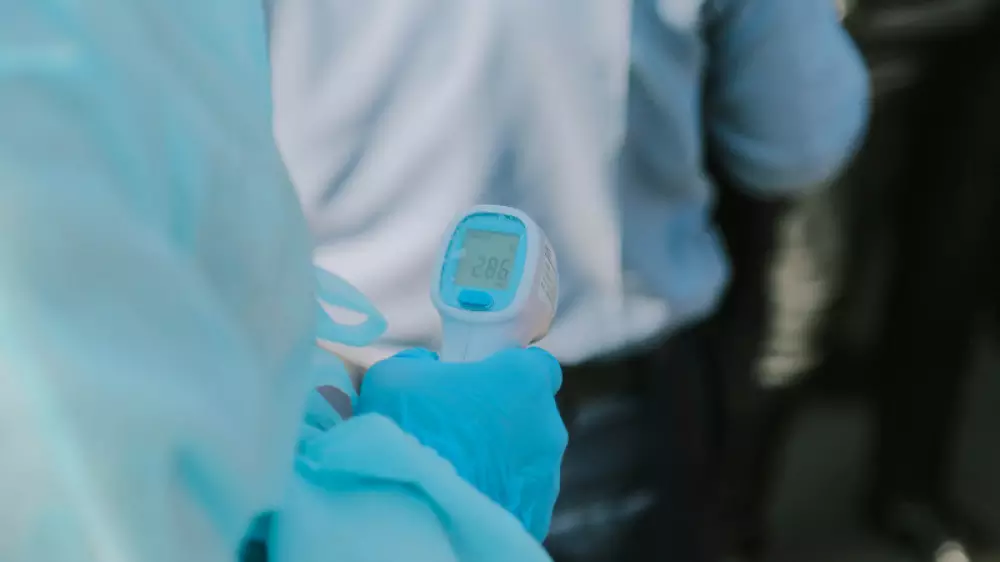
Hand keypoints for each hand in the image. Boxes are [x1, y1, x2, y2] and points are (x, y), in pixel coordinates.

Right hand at [356, 347, 567, 540]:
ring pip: (528, 462)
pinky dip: (498, 499)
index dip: (512, 375)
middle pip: (532, 416)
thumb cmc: (408, 429)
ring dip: (502, 462)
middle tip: (462, 432)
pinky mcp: (536, 517)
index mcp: (525, 382)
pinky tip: (466, 502)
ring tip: (460, 474)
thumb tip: (427, 366)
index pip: (538, 367)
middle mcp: (547, 427)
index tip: (486, 384)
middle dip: (504, 421)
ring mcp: (547, 477)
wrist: (410, 510)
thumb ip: (420, 363)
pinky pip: (519, 500)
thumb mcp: (395, 376)